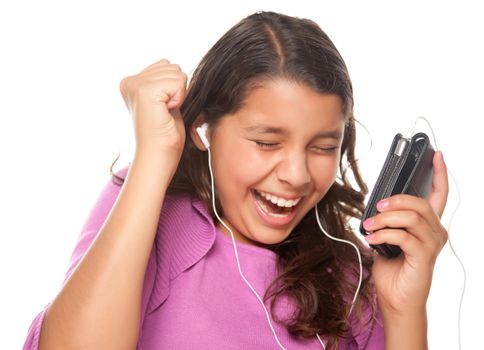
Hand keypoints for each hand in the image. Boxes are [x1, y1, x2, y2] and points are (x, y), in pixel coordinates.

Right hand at [119, 59, 186, 154]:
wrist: (158, 155)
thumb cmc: (164, 134)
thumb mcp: (162, 101)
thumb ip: (163, 81)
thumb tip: (173, 66)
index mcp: (131, 82)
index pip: (166, 66)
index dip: (173, 89)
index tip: (162, 109)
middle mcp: (129, 81)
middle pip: (172, 67)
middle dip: (177, 90)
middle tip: (164, 112)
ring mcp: (135, 84)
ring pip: (177, 73)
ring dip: (179, 95)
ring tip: (165, 112)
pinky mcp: (145, 90)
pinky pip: (179, 82)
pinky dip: (179, 98)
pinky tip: (167, 112)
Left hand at [362, 151, 448, 314]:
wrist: (395, 298)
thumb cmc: (392, 268)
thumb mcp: (388, 237)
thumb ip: (389, 220)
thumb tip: (376, 205)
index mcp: (427, 225)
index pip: (439, 194)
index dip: (439, 173)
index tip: (436, 155)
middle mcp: (435, 232)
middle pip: (420, 203)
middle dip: (395, 200)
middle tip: (375, 208)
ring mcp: (432, 244)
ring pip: (411, 217)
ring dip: (385, 218)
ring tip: (369, 225)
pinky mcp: (424, 255)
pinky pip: (403, 235)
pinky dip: (383, 234)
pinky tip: (373, 239)